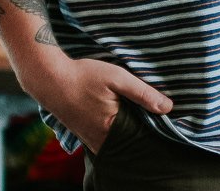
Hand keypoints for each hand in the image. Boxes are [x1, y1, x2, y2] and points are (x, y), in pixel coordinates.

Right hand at [20, 53, 173, 154]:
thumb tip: (169, 108)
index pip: (142, 137)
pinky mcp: (84, 136)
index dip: (154, 130)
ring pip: (118, 143)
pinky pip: (106, 141)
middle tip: (156, 120)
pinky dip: (116, 134)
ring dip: (129, 134)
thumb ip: (142, 93)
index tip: (168, 123)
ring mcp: (91, 141)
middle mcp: (101, 141)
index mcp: (112, 129)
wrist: (50, 79)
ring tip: (140, 119)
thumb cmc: (84, 76)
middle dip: (142, 133)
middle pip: (130, 143)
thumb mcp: (117, 77)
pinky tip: (121, 121)